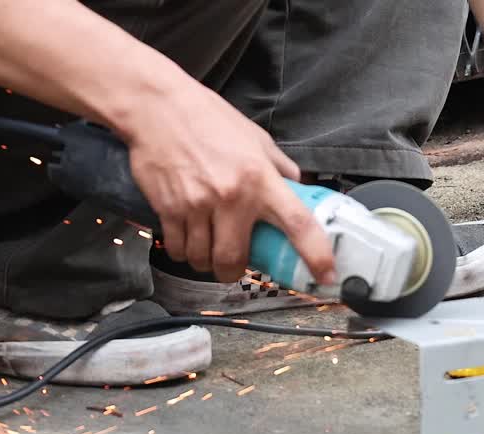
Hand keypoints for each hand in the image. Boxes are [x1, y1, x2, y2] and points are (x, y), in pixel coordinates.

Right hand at [120, 84, 335, 283]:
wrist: (157, 107)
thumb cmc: (208, 119)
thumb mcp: (256, 139)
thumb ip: (279, 168)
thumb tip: (299, 187)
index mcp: (261, 179)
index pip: (299, 224)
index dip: (316, 256)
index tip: (326, 276)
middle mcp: (232, 196)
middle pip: (234, 259)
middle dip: (233, 271)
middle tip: (233, 264)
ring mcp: (198, 204)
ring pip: (202, 258)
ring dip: (205, 262)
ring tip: (206, 249)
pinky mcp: (168, 208)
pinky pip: (177, 247)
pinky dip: (182, 251)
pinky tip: (186, 239)